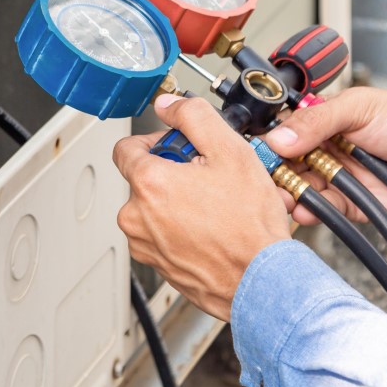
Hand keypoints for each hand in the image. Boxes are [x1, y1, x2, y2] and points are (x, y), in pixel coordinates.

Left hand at [112, 94, 290, 320]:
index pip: (126, 147)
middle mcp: (136, 216)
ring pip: (154, 207)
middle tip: (210, 177)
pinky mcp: (156, 264)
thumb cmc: (248, 227)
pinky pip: (162, 234)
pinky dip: (182, 228)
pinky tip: (212, 228)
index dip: (157, 140)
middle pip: (144, 177)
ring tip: (216, 207)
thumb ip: (193, 116)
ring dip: (179, 201)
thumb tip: (168, 105)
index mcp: (147, 183)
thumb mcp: (230, 151)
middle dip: (175, 171)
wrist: (261, 282)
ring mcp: (144, 244)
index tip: (179, 146)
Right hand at [264, 87, 386, 225]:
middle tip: (262, 178)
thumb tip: (278, 138)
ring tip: (279, 195)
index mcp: (319, 123)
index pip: (281, 134)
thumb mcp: (358, 107)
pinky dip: (310, 210)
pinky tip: (302, 207)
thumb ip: (316, 121)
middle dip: (271, 173)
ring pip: (298, 190)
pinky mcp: (350, 205)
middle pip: (283, 166)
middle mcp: (322, 152)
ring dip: (285, 194)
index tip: (254, 151)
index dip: (266, 143)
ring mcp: (334, 178)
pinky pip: (323, 210)